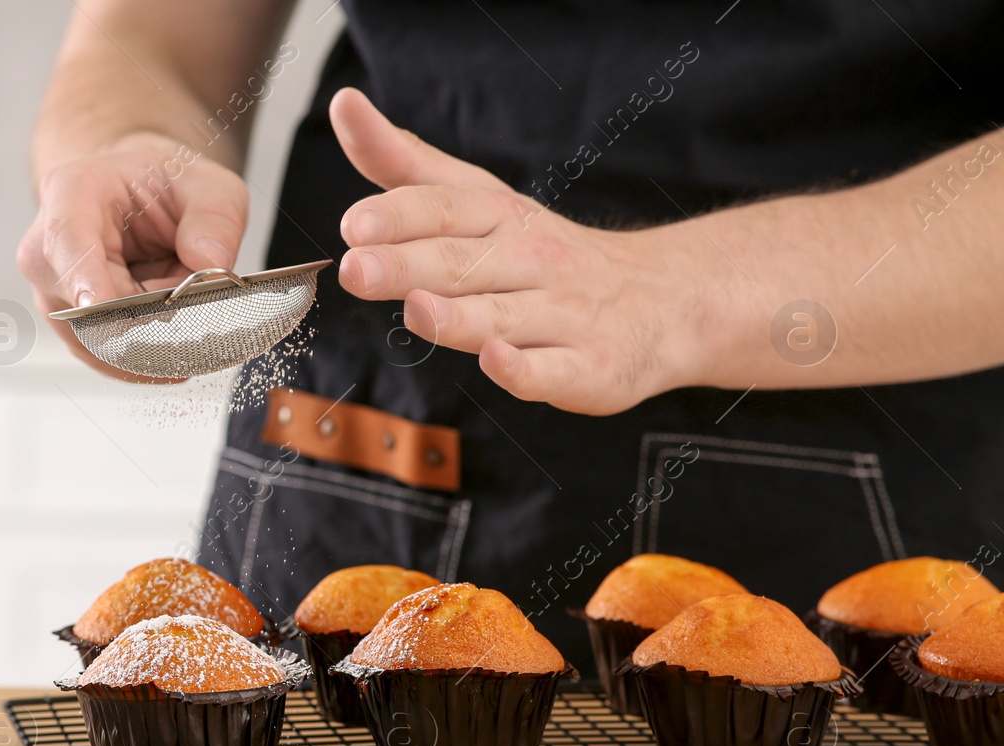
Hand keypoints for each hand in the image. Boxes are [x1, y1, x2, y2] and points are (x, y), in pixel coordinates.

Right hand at [17, 131, 250, 381]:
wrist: (139, 197)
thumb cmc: (164, 185)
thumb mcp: (208, 185)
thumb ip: (215, 217)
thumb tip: (210, 263)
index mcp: (73, 193)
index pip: (67, 240)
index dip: (83, 276)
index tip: (100, 305)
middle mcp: (49, 250)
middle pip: (90, 306)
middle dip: (150, 318)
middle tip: (199, 310)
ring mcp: (55, 295)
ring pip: (100, 340)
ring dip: (151, 337)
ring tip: (185, 311)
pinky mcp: (71, 329)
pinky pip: (106, 357)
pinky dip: (145, 355)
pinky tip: (173, 335)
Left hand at [331, 89, 718, 414]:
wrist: (664, 302)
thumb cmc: (547, 257)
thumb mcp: (480, 199)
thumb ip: (406, 165)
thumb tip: (346, 107)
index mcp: (501, 219)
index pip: (445, 208)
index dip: (400, 215)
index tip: (354, 224)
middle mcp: (532, 261)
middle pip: (462, 263)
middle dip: (408, 265)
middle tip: (356, 270)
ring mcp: (562, 316)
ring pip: (503, 316)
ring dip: (457, 316)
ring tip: (415, 308)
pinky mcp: (586, 368)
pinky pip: (552, 371)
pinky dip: (525, 368)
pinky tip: (497, 360)